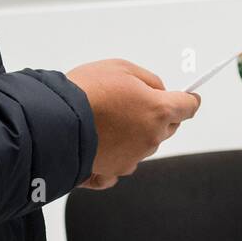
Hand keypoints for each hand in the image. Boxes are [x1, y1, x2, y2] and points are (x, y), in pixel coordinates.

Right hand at [66, 59, 200, 183]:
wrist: (53, 121)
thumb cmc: (85, 92)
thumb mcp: (122, 68)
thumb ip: (148, 80)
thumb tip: (158, 91)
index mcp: (158, 110)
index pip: (188, 107)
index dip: (188, 100)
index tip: (188, 98)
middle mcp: (150, 138)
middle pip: (167, 127)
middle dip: (158, 115)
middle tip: (133, 103)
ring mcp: (132, 158)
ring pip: (145, 144)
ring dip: (135, 133)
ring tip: (108, 119)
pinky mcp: (113, 172)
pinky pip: (123, 163)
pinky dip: (116, 154)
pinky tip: (103, 143)